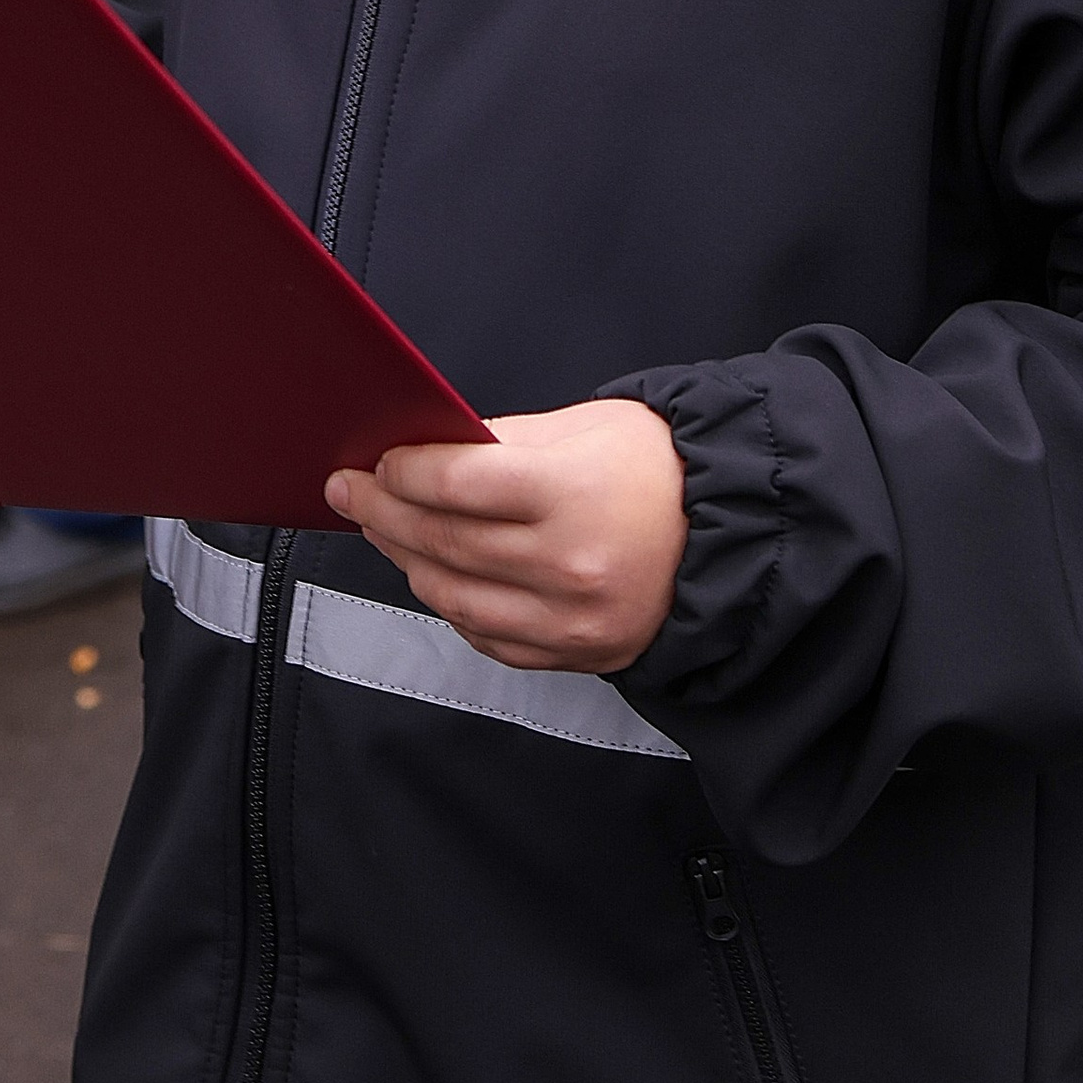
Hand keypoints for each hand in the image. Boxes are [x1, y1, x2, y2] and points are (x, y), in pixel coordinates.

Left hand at [326, 398, 687, 675]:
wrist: (732, 535)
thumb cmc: (658, 468)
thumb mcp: (585, 427)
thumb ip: (502, 443)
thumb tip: (425, 453)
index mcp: (574, 493)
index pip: (458, 485)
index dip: (403, 473)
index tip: (377, 461)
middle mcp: (569, 563)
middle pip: (445, 540)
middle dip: (384, 512)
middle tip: (350, 490)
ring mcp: (570, 619)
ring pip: (453, 595)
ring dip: (405, 559)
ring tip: (382, 529)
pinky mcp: (574, 655)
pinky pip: (486, 636)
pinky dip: (449, 603)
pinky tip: (431, 572)